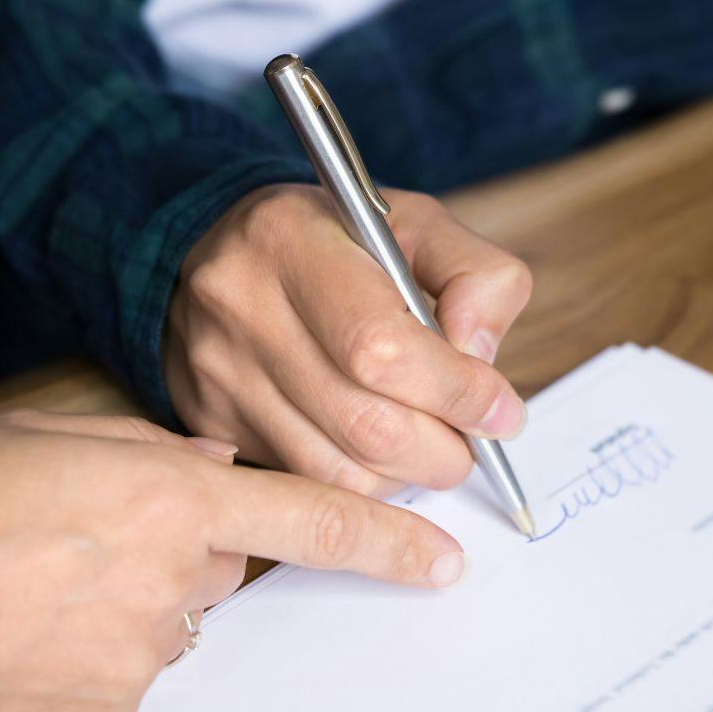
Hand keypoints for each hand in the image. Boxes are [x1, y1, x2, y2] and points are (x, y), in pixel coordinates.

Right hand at [0, 411, 465, 711]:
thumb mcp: (43, 437)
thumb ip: (145, 452)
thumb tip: (206, 469)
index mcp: (169, 496)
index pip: (313, 518)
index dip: (385, 542)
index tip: (439, 563)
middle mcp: (175, 579)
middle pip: (223, 566)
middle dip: (179, 551)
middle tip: (87, 540)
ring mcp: (144, 655)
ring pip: (171, 622)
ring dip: (128, 604)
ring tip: (35, 586)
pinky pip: (127, 677)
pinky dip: (92, 657)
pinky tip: (25, 638)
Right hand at [165, 184, 532, 496]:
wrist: (224, 257)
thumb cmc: (332, 244)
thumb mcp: (414, 225)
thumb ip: (476, 276)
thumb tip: (479, 358)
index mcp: (289, 240)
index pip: (381, 346)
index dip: (455, 392)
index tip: (500, 410)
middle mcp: (240, 307)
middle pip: (365, 425)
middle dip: (441, 449)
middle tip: (469, 442)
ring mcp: (220, 374)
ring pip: (339, 473)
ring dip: (406, 475)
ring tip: (426, 445)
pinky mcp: (213, 424)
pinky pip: (308, 485)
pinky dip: (363, 486)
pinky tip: (377, 453)